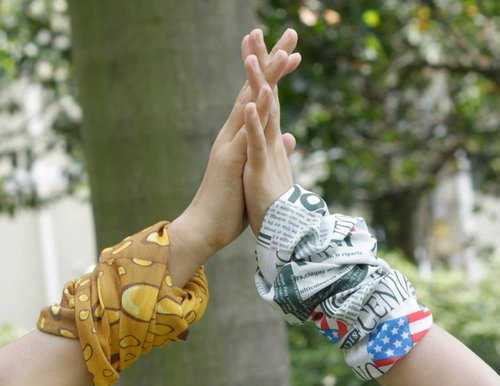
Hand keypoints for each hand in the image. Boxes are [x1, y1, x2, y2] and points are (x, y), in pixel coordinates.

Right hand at [168, 30, 299, 285]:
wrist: (205, 228)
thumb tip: (288, 136)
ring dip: (266, 76)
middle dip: (270, 60)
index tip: (290, 52)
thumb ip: (268, 150)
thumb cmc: (228, 204)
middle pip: (253, 90)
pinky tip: (267, 90)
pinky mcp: (231, 161)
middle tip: (289, 32)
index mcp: (239, 138)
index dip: (274, 75)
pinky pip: (246, 132)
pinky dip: (257, 111)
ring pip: (249, 103)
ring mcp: (230, 145)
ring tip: (282, 49)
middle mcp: (232, 135)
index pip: (258, 99)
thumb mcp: (253, 173)